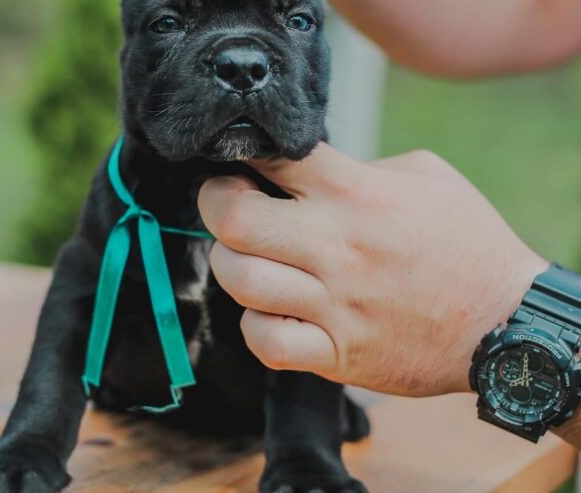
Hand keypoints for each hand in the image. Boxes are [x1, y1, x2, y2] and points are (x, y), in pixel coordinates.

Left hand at [198, 143, 548, 396]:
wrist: (504, 322)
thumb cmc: (465, 240)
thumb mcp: (425, 176)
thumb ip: (359, 166)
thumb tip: (300, 170)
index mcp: (356, 193)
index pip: (271, 157)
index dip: (240, 151)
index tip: (239, 161)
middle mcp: (338, 247)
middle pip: (233, 221)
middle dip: (214, 206)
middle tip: (225, 206)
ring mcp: (335, 304)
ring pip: (240, 280)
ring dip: (230, 266)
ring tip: (248, 259)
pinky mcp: (337, 352)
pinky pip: (266, 341)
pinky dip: (256, 326)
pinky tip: (271, 312)